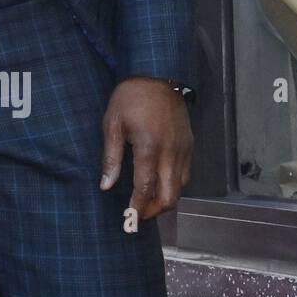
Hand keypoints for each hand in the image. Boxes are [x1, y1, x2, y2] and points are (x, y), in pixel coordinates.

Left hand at [99, 77, 193, 219]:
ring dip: (164, 201)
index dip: (138, 207)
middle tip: (138, 217)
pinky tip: (159, 187)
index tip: (129, 219)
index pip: (146, 187)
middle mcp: (171, 153)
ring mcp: (184, 151)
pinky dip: (173, 187)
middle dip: (154, 211)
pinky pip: (185, 176)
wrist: (159, 77)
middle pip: (170, 196)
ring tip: (146, 205)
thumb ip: (111, 157)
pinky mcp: (190, 147)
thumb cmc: (131, 99)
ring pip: (180, 189)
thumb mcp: (112, 124)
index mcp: (149, 147)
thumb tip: (106, 186)